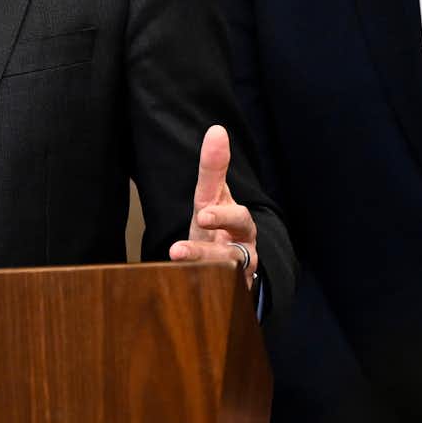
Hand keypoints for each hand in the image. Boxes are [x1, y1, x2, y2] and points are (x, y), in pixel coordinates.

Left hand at [167, 124, 256, 285]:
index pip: (228, 208)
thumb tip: (217, 130)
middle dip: (215, 237)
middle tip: (198, 229)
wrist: (236, 268)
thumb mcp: (211, 200)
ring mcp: (241, 268)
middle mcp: (243, 241)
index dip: (220, 213)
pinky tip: (185, 285)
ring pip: (229, 267)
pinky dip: (207, 288)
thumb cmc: (219, 229)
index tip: (203, 214)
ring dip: (204, 262)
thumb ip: (212, 170)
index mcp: (235, 216)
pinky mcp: (235, 291)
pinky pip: (225, 292)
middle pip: (236, 242)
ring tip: (178, 256)